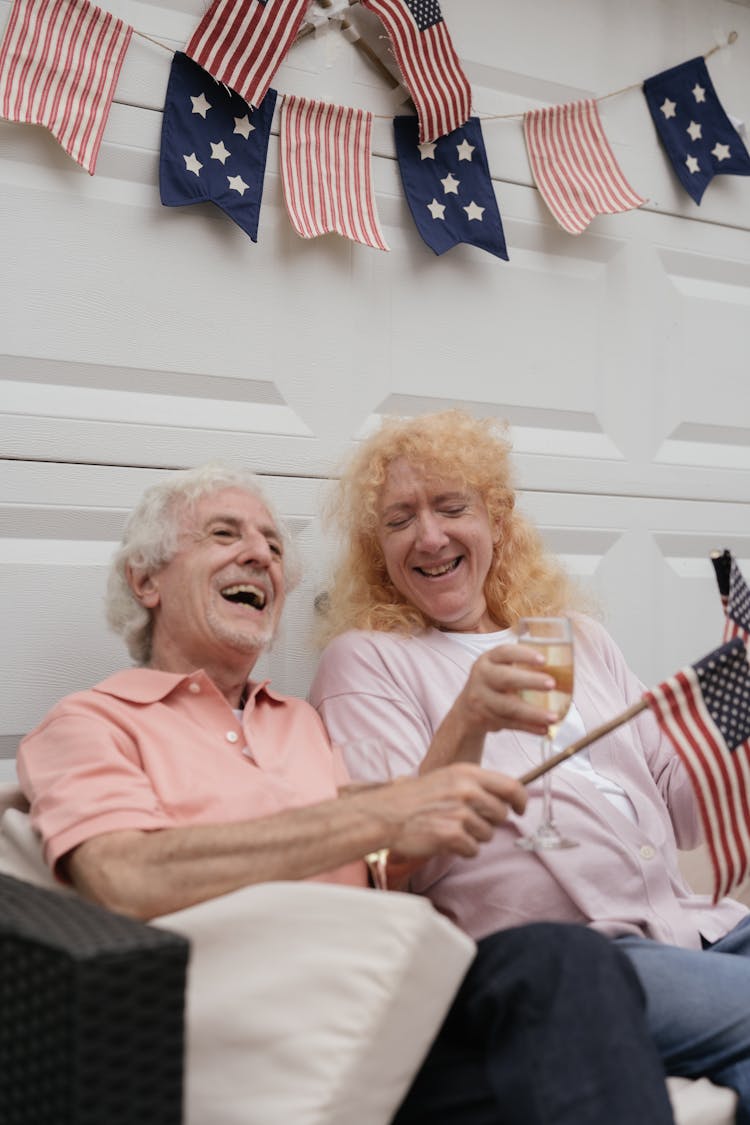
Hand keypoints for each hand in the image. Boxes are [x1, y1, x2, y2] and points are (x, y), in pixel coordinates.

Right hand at [354, 762, 525, 859]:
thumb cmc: (414, 798)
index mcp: (467, 773)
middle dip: (490, 822)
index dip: (520, 800)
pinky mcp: (452, 835)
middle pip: (501, 814)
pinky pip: (473, 850)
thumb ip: (474, 785)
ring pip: (488, 834)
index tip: (520, 809)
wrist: (385, 814)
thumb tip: (504, 798)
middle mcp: (466, 790)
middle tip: (467, 822)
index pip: (511, 786)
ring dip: (473, 837)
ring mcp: (460, 813)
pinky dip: (461, 849)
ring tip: (449, 828)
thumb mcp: (446, 778)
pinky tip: (443, 839)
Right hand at [454, 643, 557, 736]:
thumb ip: (521, 665)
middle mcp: (482, 677)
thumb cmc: (494, 682)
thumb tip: (562, 666)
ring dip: (533, 713)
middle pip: (505, 678)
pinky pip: (510, 724)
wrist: (467, 709)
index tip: (543, 660)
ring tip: (554, 717)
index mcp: (488, 660)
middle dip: (530, 681)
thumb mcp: (499, 667)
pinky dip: (529, 727)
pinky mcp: (486, 719)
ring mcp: (482, 700)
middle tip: (552, 684)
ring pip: (508, 707)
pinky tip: (544, 729)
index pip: (505, 652)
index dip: (524, 655)